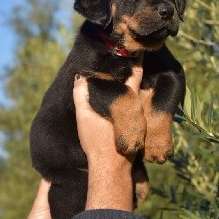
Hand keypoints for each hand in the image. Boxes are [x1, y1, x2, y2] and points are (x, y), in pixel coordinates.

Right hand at [73, 63, 144, 210]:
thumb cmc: (98, 141)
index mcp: (128, 101)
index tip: (137, 50)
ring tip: (127, 74)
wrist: (111, 168)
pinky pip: (135, 108)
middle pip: (138, 84)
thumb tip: (80, 78)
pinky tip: (124, 98)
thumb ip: (82, 95)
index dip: (135, 61)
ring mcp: (139, 119)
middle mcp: (137, 108)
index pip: (135, 75)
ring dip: (133, 85)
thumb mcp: (85, 117)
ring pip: (138, 96)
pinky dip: (131, 99)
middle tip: (133, 56)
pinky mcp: (136, 129)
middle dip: (135, 70)